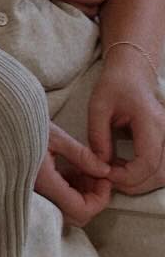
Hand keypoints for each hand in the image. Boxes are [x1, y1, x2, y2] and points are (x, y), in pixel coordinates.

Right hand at [35, 121, 112, 225]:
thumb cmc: (20, 124)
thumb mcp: (55, 136)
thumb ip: (82, 155)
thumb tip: (105, 170)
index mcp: (43, 182)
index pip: (81, 210)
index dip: (100, 199)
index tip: (105, 179)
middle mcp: (37, 195)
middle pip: (75, 215)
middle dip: (93, 198)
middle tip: (98, 175)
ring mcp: (32, 194)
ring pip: (66, 210)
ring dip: (82, 195)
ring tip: (85, 170)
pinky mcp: (30, 189)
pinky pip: (55, 201)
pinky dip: (69, 191)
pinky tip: (71, 171)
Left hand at [89, 47, 164, 193]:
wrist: (133, 72)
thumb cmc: (115, 85)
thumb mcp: (98, 105)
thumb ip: (98, 135)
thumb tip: (100, 164)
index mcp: (151, 122)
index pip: (147, 162)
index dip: (127, 176)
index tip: (106, 174)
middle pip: (160, 174)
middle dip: (133, 184)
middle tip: (108, 179)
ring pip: (164, 175)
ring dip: (141, 182)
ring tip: (115, 173)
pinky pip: (162, 168)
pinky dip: (146, 175)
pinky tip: (125, 168)